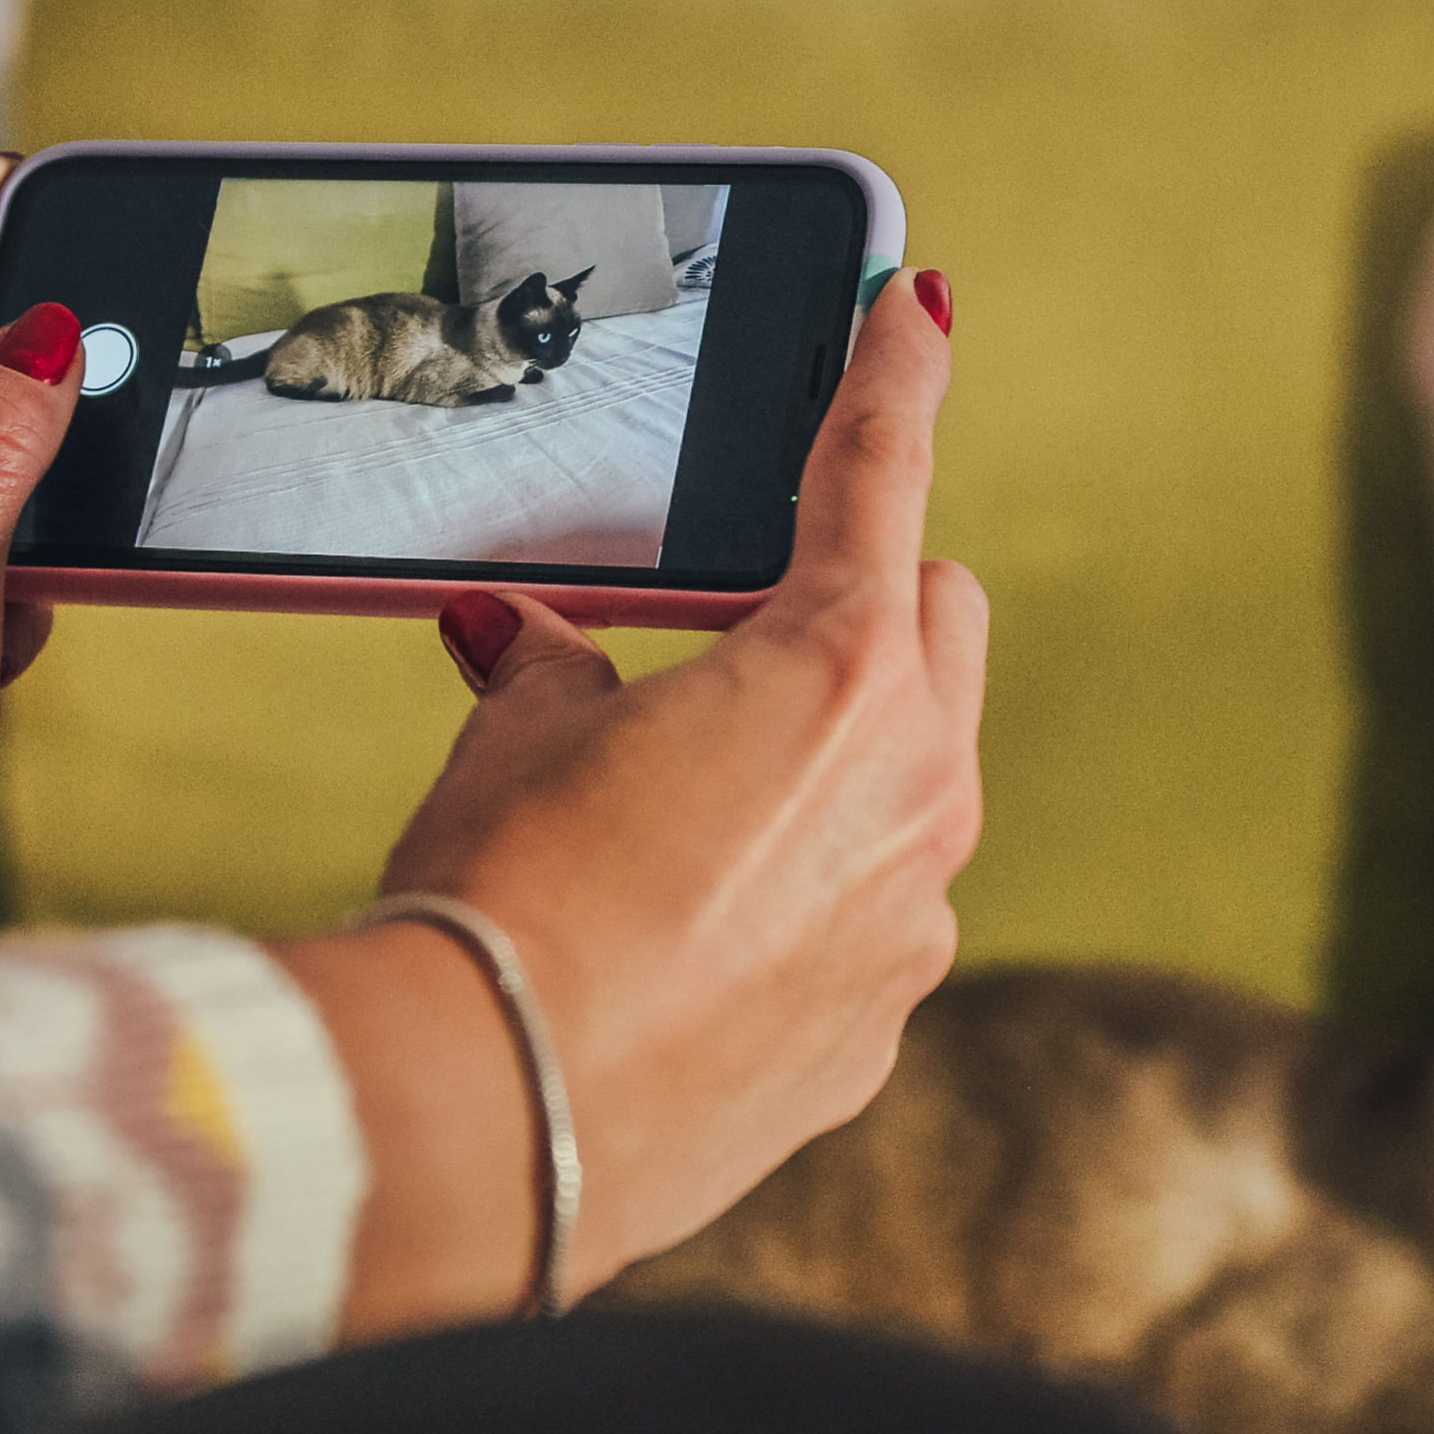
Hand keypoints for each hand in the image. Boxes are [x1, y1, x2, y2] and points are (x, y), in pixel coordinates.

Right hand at [273, 268, 984, 1336]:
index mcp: (839, 671)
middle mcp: (917, 789)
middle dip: (869, 601)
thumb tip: (527, 644)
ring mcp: (914, 921)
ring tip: (690, 809)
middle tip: (755, 624)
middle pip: (940, 627)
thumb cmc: (505, 903)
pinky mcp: (878, 1029)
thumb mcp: (514, 744)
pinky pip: (873, 919)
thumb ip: (553, 671)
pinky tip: (692, 938)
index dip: (891, 378)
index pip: (880, 474)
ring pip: (918, 784)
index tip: (917, 309)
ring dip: (837, 763)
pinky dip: (808, 898)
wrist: (493, 1124)